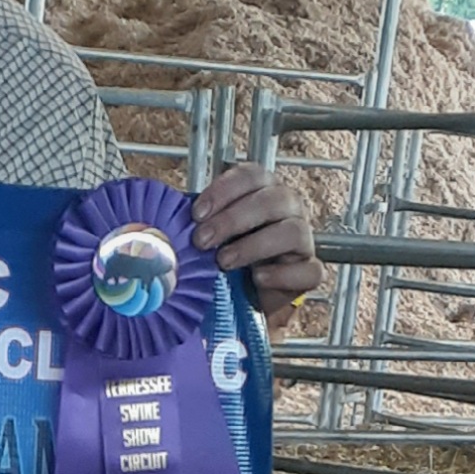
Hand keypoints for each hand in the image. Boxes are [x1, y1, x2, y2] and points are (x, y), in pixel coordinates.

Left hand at [191, 163, 321, 325]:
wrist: (249, 298)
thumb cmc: (229, 257)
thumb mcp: (212, 234)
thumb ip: (199, 221)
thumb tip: (164, 217)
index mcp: (265, 191)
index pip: (252, 175)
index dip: (224, 190)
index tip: (196, 214)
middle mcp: (289, 209)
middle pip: (272, 200)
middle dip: (233, 219)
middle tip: (203, 240)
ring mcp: (303, 240)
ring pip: (293, 232)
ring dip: (254, 245)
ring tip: (224, 262)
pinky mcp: (310, 272)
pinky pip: (308, 271)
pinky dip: (282, 274)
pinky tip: (258, 278)